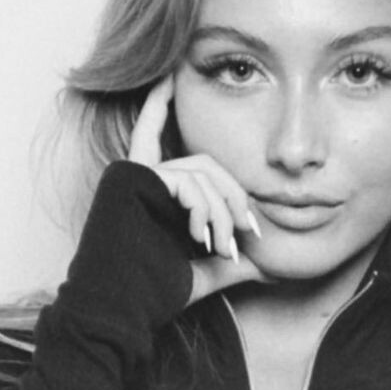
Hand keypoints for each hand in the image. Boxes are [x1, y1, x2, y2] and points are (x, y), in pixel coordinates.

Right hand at [128, 76, 267, 306]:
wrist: (120, 310)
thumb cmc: (153, 294)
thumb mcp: (204, 272)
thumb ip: (230, 260)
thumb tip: (271, 267)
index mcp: (146, 190)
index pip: (156, 132)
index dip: (162, 106)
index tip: (171, 79)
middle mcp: (135, 176)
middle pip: (204, 162)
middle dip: (234, 195)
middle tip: (248, 231)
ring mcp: (129, 175)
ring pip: (200, 171)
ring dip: (221, 211)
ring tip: (219, 247)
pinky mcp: (128, 179)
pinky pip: (185, 177)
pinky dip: (203, 207)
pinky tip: (200, 236)